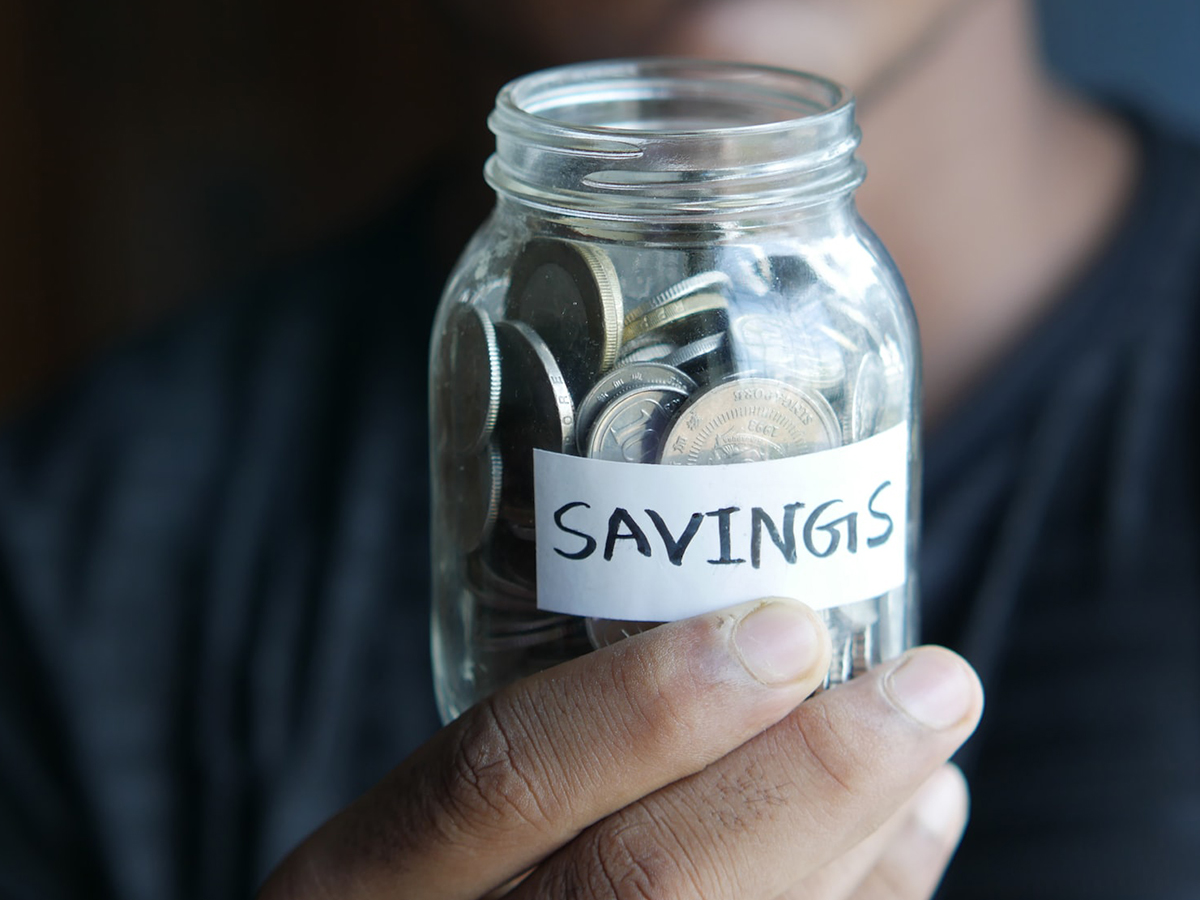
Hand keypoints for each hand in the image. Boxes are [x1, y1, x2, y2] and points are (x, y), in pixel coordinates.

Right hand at [258, 598, 982, 898]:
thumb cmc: (428, 885)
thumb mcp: (421, 817)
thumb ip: (530, 739)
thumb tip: (741, 625)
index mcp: (366, 881)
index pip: (495, 780)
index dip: (644, 704)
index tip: (783, 630)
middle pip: (645, 886)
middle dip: (810, 781)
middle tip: (927, 686)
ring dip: (864, 846)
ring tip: (931, 748)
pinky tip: (911, 835)